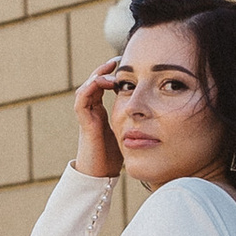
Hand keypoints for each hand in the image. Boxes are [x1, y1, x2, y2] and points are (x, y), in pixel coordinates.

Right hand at [71, 57, 123, 183]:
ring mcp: (86, 116)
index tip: (125, 65)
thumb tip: (154, 115)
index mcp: (100, 112)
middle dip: (104, 70)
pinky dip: (90, 89)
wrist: (99, 175)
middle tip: (116, 60)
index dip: (111, 74)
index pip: (102, 87)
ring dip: (97, 76)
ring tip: (110, 69)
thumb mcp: (127, 134)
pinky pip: (82, 100)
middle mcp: (91, 112)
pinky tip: (101, 82)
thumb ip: (134, 123)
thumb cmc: (113, 158)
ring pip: (86, 88)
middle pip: (93, 83)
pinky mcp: (84, 123)